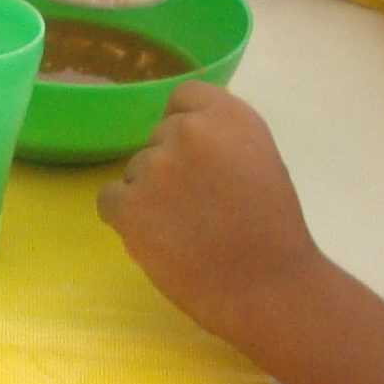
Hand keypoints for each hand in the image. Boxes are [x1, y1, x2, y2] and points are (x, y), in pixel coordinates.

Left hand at [97, 83, 318, 331]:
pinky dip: (126, 218)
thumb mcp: (259, 159)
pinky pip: (110, 200)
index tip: (199, 158)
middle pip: (157, 138)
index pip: (182, 98)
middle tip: (197, 205)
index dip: (186, 127)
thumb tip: (185, 139)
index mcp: (228, 116)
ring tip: (184, 229)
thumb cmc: (273, 229)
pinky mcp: (128, 204)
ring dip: (149, 195)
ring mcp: (154, 167)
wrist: (268, 285)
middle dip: (170, 166)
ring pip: (134, 171)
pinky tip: (157, 238)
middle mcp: (187, 131)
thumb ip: (221, 139)